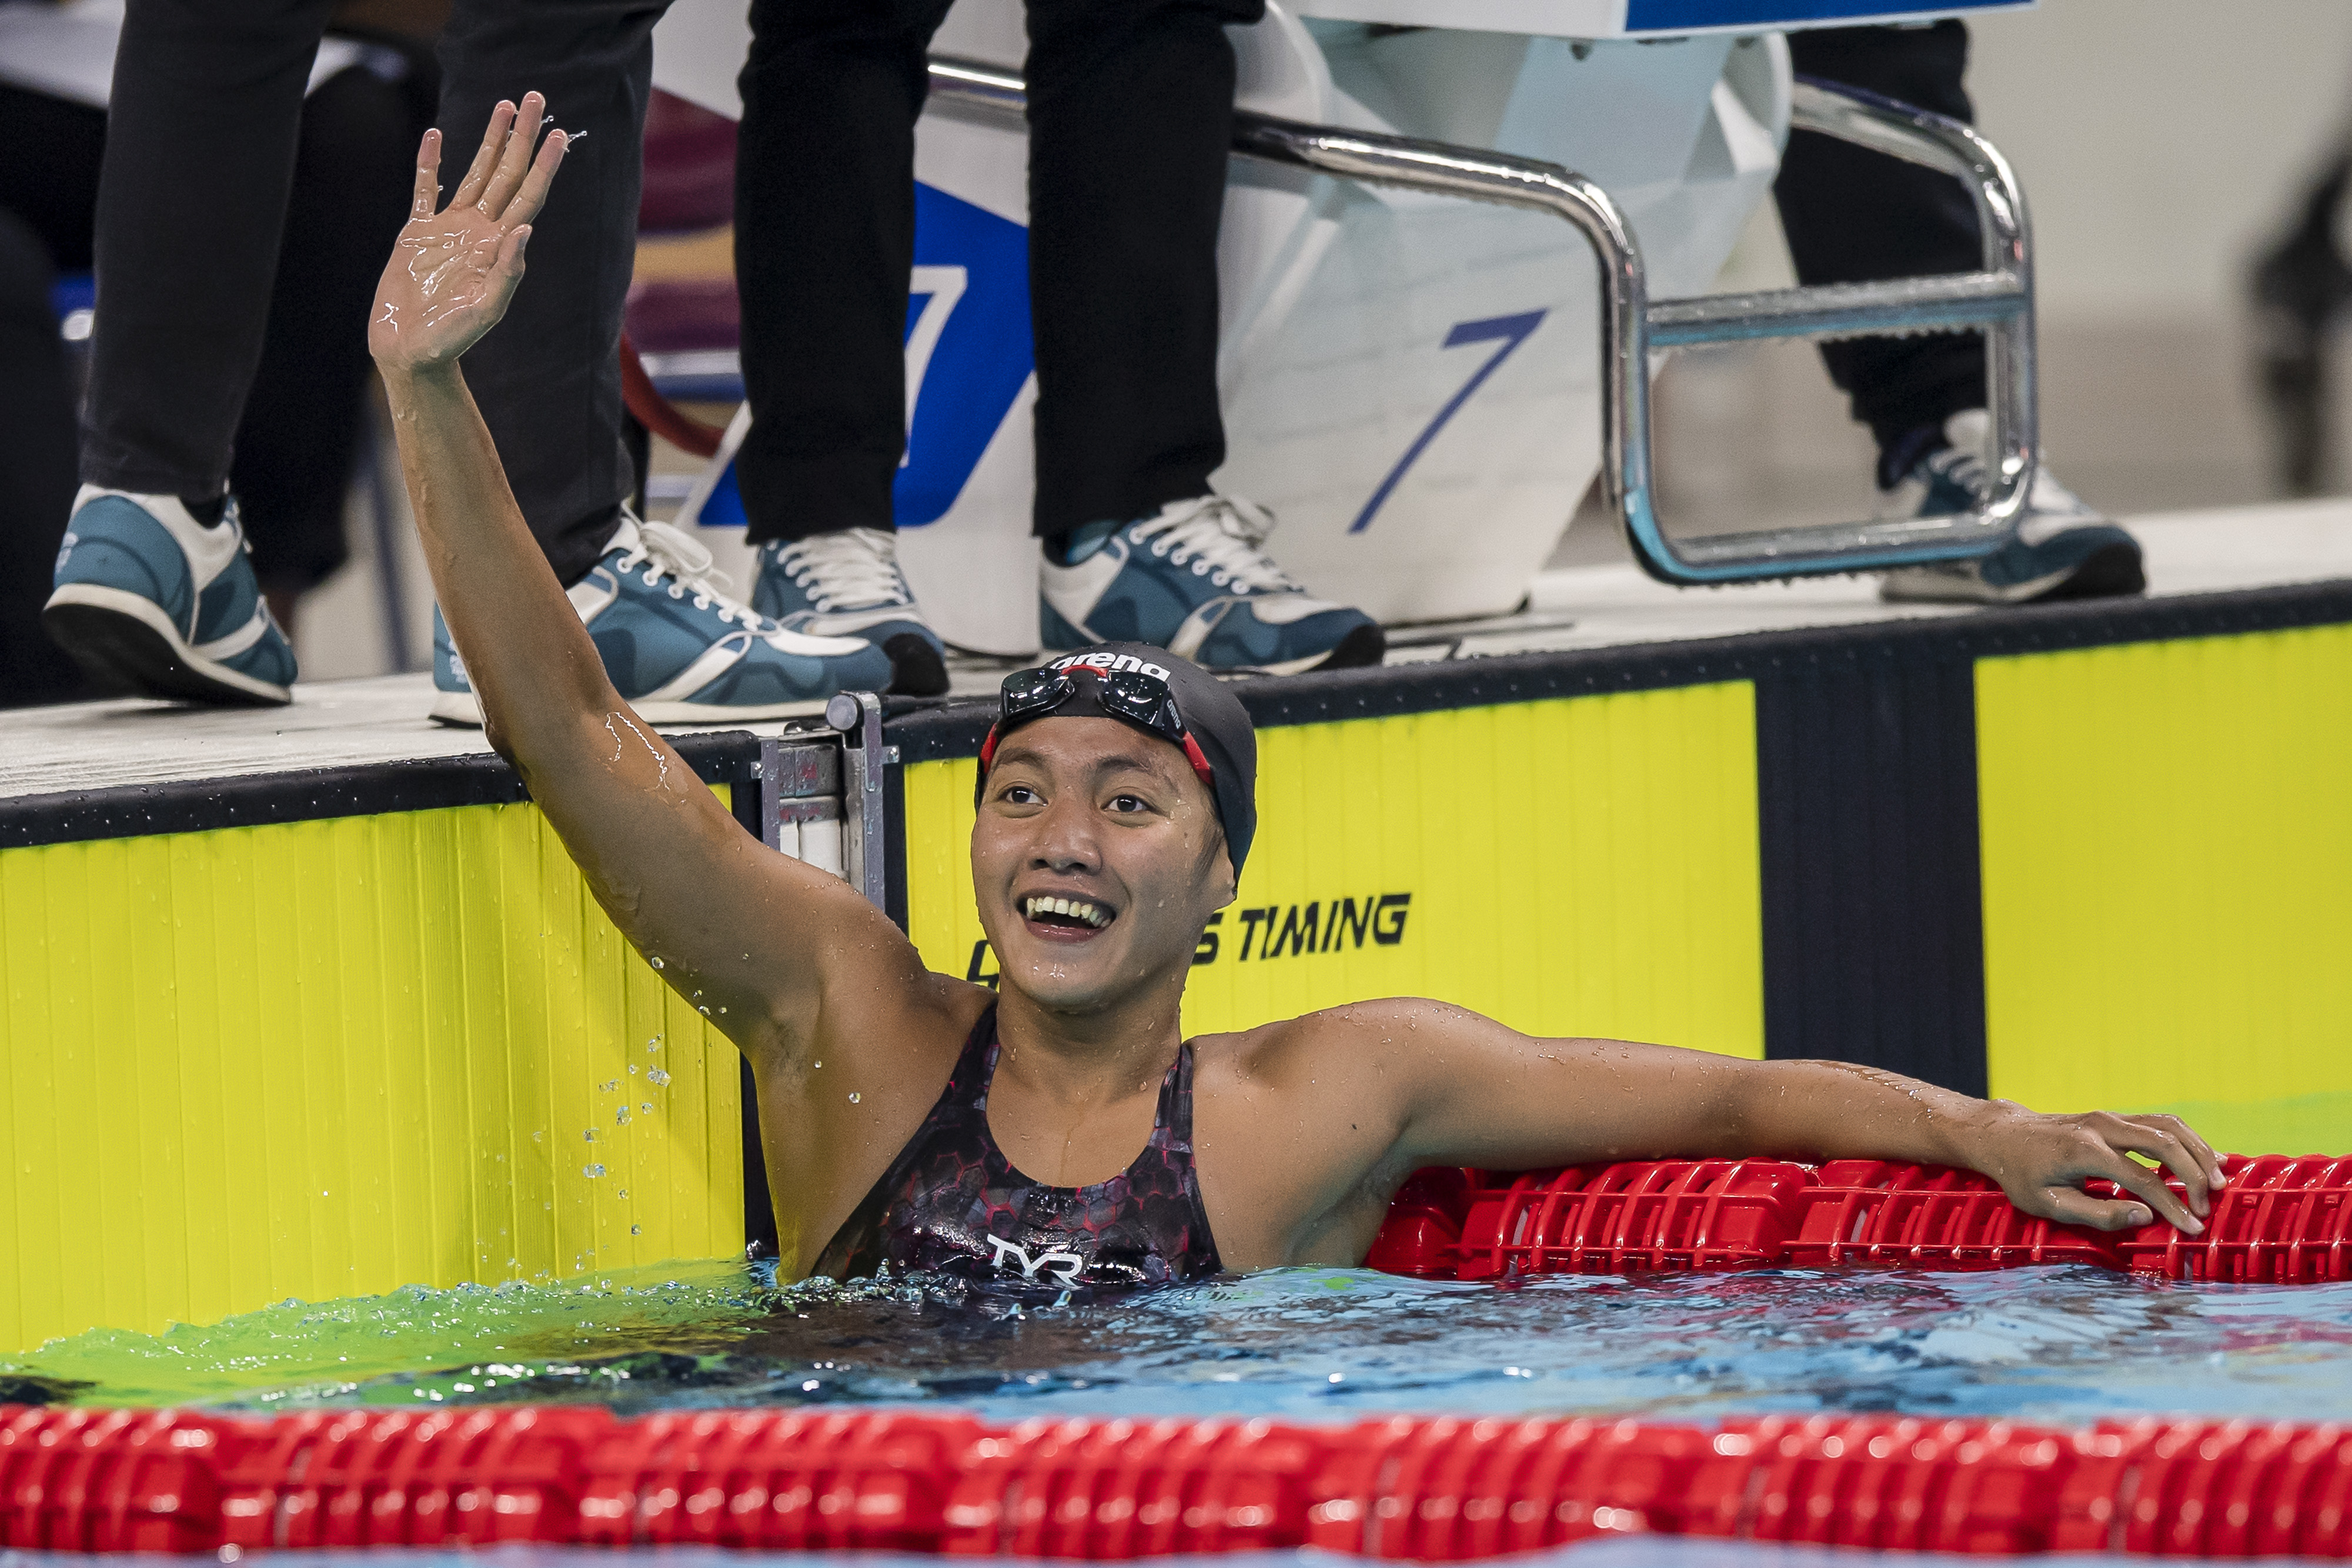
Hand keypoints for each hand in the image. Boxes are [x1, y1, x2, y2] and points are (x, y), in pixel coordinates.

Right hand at [370, 95, 565, 374]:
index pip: (528, 196)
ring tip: (502, 105)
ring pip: (474, 172)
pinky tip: (435, 136)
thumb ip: (506, 272)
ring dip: (488, 139)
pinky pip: (424, 190)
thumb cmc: (452, 339)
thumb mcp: (485, 310)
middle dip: (520, 136)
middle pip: (506, 173)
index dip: (543, 165)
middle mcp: (479, 231)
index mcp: (499, 247)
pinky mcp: (417, 233)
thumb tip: (523, 230)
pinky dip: (429, 163)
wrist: (410, 351)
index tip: (558, 134)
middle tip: (534, 98)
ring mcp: (449, 229)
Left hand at [1964, 1104, 2225, 1233]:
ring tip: (2219, 1182)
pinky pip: (2160, 1123)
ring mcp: (2110, 1118)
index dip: (2172, 1205)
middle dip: (2193, 1175)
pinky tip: (2207, 1158)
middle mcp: (2101, 1127)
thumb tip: (2146, 1218)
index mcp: (2084, 1151)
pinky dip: (2188, 1140)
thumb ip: (2098, 1214)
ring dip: (2197, 1152)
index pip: (2142, 1179)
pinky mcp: (2115, 1117)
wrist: (2004, 1136)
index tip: (2193, 1227)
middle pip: (2164, 1143)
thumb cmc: (2023, 1175)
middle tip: (2208, 1206)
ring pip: (2168, 1126)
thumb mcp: (2049, 1204)